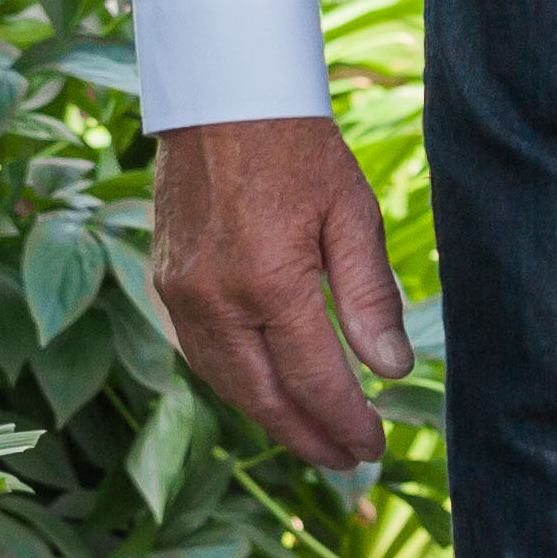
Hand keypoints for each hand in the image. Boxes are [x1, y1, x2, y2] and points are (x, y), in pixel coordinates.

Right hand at [151, 115, 413, 468]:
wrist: (221, 95)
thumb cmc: (298, 148)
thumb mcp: (352, 213)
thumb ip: (370, 297)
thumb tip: (391, 371)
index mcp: (268, 283)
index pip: (314, 380)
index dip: (345, 420)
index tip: (373, 444)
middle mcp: (214, 300)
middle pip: (264, 397)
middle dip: (308, 437)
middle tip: (348, 461)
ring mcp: (180, 296)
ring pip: (226, 383)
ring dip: (271, 418)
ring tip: (315, 437)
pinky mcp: (165, 284)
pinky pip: (201, 355)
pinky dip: (237, 383)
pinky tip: (268, 392)